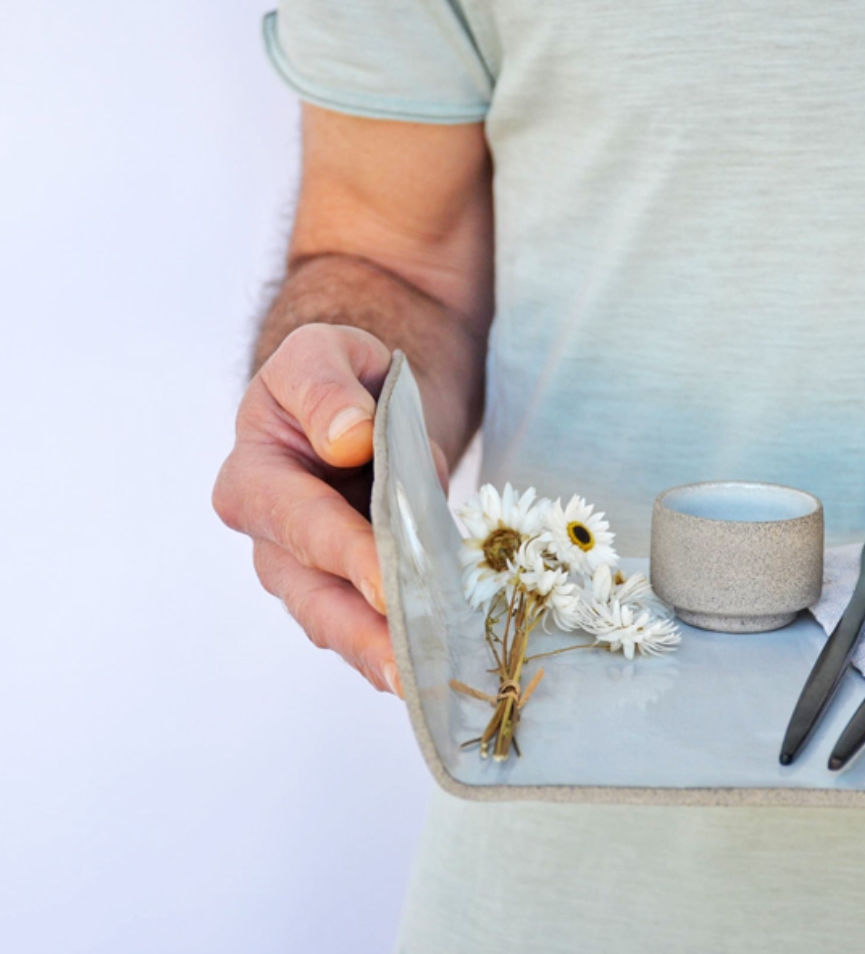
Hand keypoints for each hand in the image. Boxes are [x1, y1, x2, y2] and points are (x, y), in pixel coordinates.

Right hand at [212, 323, 446, 695]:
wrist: (355, 404)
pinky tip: (435, 675)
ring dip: (380, 657)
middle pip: (313, 596)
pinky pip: (366, 627)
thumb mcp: (323, 351)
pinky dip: (398, 651)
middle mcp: (270, 538)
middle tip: (408, 669)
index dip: (347, 553)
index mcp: (254, 477)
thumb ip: (325, 386)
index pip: (303, 522)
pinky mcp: (344, 590)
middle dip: (363, 634)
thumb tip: (346, 439)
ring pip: (337, 625)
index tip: (388, 584)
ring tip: (425, 688)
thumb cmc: (335, 377)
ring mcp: (305, 573)